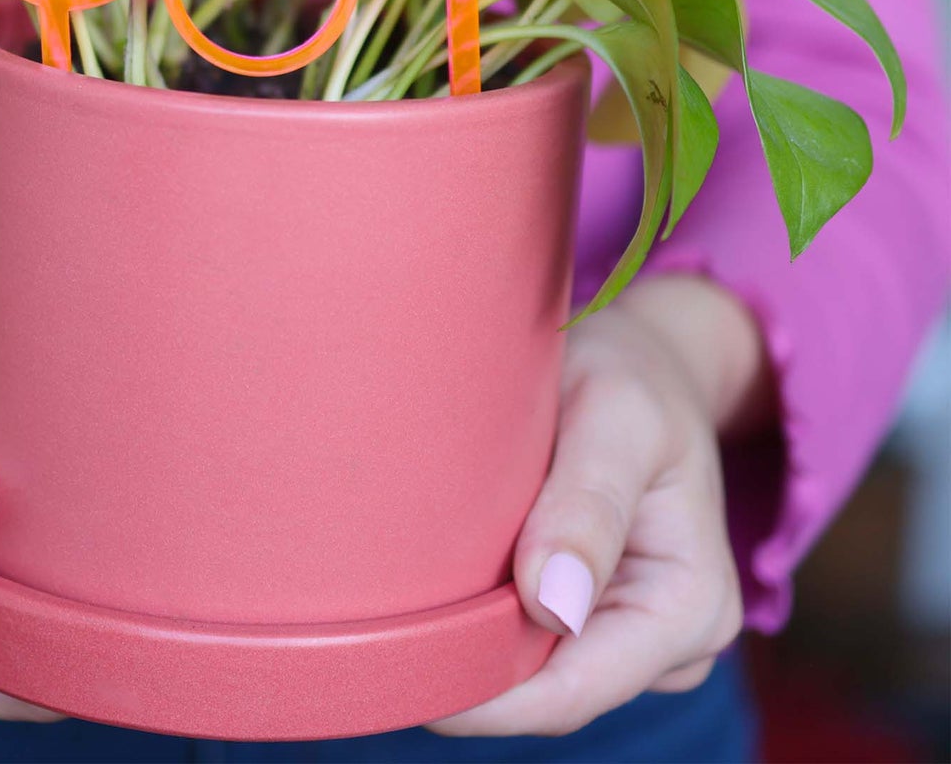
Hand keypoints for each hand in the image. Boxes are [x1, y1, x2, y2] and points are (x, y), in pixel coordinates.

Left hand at [429, 273, 772, 737]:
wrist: (647, 360)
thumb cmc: (631, 376)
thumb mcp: (616, 417)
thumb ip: (587, 504)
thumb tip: (550, 603)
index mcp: (690, 605)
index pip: (572, 690)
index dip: (481, 695)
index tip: (393, 670)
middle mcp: (672, 640)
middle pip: (546, 692)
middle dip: (463, 672)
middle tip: (365, 638)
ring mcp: (632, 632)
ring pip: (530, 671)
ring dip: (467, 645)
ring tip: (392, 602)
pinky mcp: (595, 611)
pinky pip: (527, 636)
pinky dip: (479, 617)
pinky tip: (431, 584)